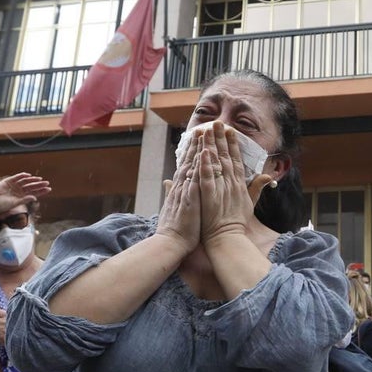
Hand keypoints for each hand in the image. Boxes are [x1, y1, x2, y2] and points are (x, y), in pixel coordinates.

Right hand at [0, 173, 50, 216]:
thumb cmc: (1, 206)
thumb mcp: (15, 203)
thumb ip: (24, 200)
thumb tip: (35, 198)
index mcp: (21, 197)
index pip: (33, 193)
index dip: (41, 191)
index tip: (49, 189)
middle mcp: (18, 190)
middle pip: (31, 186)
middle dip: (39, 185)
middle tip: (47, 183)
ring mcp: (14, 185)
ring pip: (25, 181)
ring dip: (32, 180)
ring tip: (40, 179)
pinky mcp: (8, 181)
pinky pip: (16, 177)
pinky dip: (22, 175)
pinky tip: (28, 175)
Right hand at [156, 135, 200, 253]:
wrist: (170, 243)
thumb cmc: (175, 229)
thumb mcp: (172, 206)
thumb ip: (170, 192)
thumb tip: (166, 182)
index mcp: (179, 188)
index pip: (188, 166)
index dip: (193, 151)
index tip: (199, 137)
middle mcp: (181, 186)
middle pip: (190, 161)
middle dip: (197, 144)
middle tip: (204, 128)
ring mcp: (184, 191)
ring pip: (192, 165)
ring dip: (198, 149)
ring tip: (204, 134)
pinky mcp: (189, 198)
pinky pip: (195, 179)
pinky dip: (198, 166)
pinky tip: (203, 155)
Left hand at [198, 122, 271, 245]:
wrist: (228, 238)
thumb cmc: (237, 222)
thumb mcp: (251, 203)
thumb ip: (257, 187)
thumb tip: (268, 176)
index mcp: (239, 184)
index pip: (236, 160)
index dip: (232, 144)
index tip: (230, 130)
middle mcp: (231, 183)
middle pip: (225, 156)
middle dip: (221, 138)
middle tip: (217, 122)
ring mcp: (220, 188)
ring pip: (215, 163)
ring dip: (211, 146)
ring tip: (206, 130)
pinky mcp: (209, 195)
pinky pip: (206, 177)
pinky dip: (205, 164)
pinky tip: (202, 151)